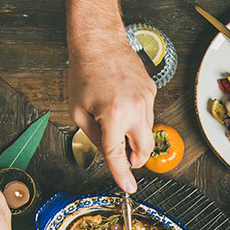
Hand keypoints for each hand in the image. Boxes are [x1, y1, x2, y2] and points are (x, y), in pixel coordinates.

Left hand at [69, 39, 155, 194]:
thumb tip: (107, 152)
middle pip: (145, 149)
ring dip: (134, 135)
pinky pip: (147, 114)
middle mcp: (135, 109)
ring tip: (115, 120)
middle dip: (136, 158)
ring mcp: (146, 99)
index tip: (128, 188)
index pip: (118, 154)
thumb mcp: (78, 110)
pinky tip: (121, 104)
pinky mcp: (151, 91)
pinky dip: (136, 118)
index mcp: (113, 116)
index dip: (122, 174)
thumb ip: (94, 136)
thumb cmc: (84, 71)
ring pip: (147, 131)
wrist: (99, 41)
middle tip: (124, 157)